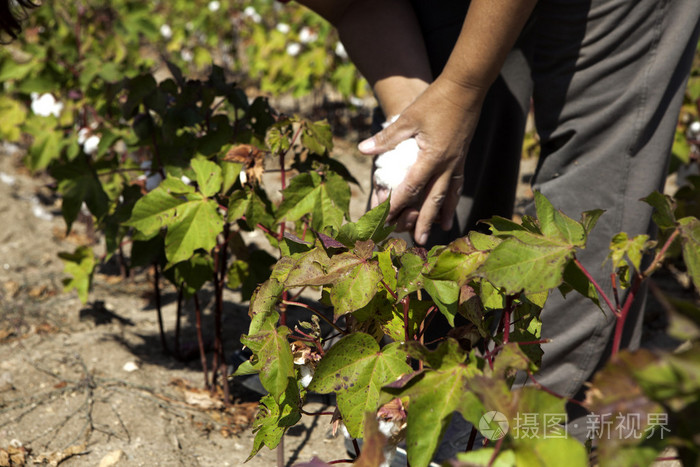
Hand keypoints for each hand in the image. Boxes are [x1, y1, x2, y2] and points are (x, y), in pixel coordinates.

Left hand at [360, 76, 484, 244]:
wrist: (466, 88)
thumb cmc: (435, 101)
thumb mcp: (409, 117)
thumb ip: (387, 137)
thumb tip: (363, 149)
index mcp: (431, 157)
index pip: (410, 188)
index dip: (396, 204)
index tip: (385, 219)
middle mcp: (446, 165)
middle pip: (432, 200)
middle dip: (423, 221)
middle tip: (417, 241)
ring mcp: (457, 163)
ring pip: (448, 195)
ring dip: (441, 214)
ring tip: (440, 231)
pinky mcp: (462, 158)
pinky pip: (458, 184)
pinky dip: (453, 199)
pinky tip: (449, 208)